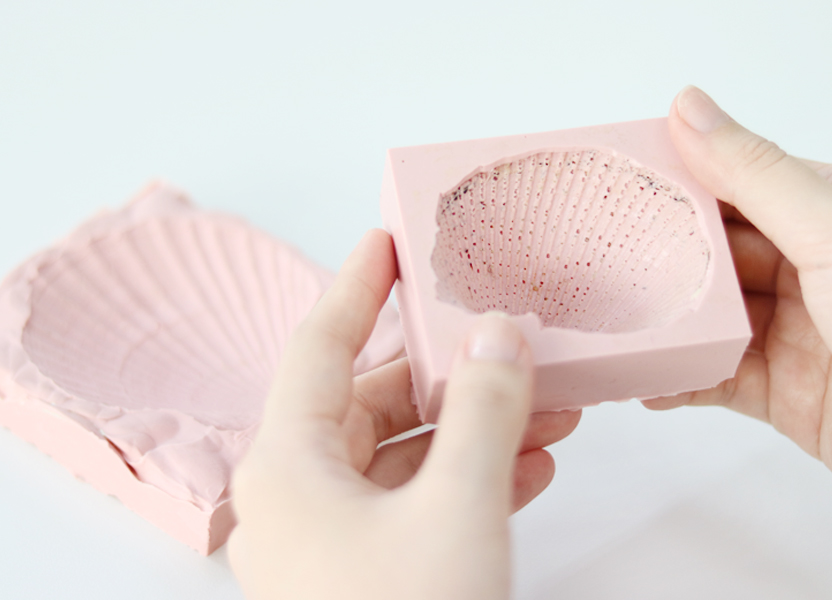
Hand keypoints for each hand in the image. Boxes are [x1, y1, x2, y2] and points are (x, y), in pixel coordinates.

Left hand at [228, 229, 580, 599]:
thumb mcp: (456, 510)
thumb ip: (482, 414)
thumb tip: (494, 338)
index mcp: (287, 469)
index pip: (320, 347)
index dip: (358, 287)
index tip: (386, 242)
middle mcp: (293, 501)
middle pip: (369, 405)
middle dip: (449, 377)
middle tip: (499, 342)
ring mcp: (322, 544)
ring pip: (400, 460)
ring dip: (472, 435)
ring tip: (544, 411)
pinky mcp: (357, 576)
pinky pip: (411, 509)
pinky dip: (464, 485)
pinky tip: (526, 471)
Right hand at [644, 85, 831, 518]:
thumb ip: (756, 175)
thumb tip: (691, 110)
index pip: (742, 182)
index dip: (681, 179)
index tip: (621, 179)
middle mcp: (819, 269)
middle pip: (717, 254)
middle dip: (661, 256)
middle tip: (597, 253)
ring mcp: (801, 333)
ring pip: (711, 318)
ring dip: (665, 321)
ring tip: (611, 316)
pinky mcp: (787, 393)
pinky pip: (716, 378)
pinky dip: (678, 379)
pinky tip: (645, 377)